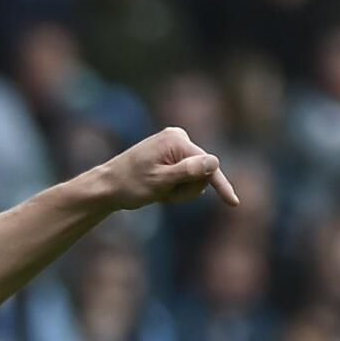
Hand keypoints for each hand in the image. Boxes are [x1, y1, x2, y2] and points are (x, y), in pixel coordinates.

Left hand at [98, 127, 239, 210]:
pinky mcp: (170, 155)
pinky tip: (158, 189)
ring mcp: (173, 145)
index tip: (233, 203)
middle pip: (202, 172)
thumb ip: (187, 172)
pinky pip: (184, 175)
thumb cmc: (129, 186)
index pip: (208, 165)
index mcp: (177, 140)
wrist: (106, 186)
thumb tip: (214, 162)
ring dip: (179, 190)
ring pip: (194, 176)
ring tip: (157, 192)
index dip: (221, 185)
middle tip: (163, 195)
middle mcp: (177, 137)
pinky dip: (174, 187)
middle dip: (186, 189)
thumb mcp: (159, 182)